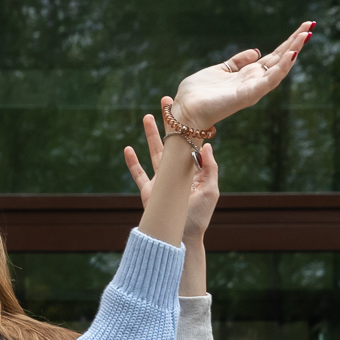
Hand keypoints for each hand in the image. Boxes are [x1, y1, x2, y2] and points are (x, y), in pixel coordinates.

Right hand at [125, 112, 217, 237]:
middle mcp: (176, 174)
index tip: (186, 110)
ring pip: (154, 153)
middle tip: (166, 102)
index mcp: (192, 171)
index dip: (188, 127)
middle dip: (168, 123)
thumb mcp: (211, 190)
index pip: (189, 143)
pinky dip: (132, 162)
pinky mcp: (149, 192)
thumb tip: (206, 145)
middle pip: (170, 142)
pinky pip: (138, 174)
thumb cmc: (199, 217)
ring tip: (147, 117)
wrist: (182, 238)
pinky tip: (128, 148)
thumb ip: (210, 167)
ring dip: (150, 135)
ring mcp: (161, 182)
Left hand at [167, 22, 312, 133]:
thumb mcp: (220, 69)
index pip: (273, 56)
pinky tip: (292, 54)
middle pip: (280, 59)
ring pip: (280, 67)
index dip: (288, 42)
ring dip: (294, 50)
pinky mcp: (249, 95)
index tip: (302, 28)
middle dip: (296, 42)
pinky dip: (282, 67)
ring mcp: (254, 89)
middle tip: (311, 24)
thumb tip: (255, 51)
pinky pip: (270, 80)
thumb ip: (237, 61)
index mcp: (247, 75)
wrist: (185, 111)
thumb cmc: (198, 94)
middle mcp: (254, 82)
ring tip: (307, 34)